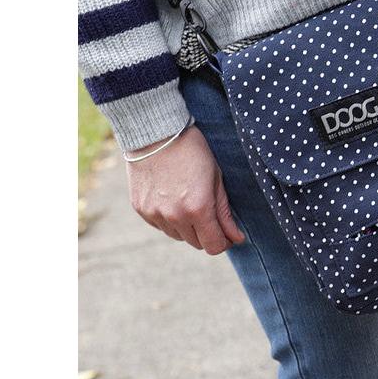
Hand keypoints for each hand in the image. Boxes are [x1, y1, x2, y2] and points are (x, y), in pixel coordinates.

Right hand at [124, 127, 245, 254]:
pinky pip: (160, 226)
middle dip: (206, 233)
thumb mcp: (216, 179)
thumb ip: (225, 213)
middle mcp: (175, 217)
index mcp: (198, 209)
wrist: (156, 132)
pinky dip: (169, 219)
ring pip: (177, 236)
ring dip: (187, 227)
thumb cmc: (192, 151)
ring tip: (188, 200)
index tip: (227, 233)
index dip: (224, 242)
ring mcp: (155, 214)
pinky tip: (172, 198)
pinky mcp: (141, 209)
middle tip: (209, 212)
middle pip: (196, 243)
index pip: (214, 246)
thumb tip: (236, 238)